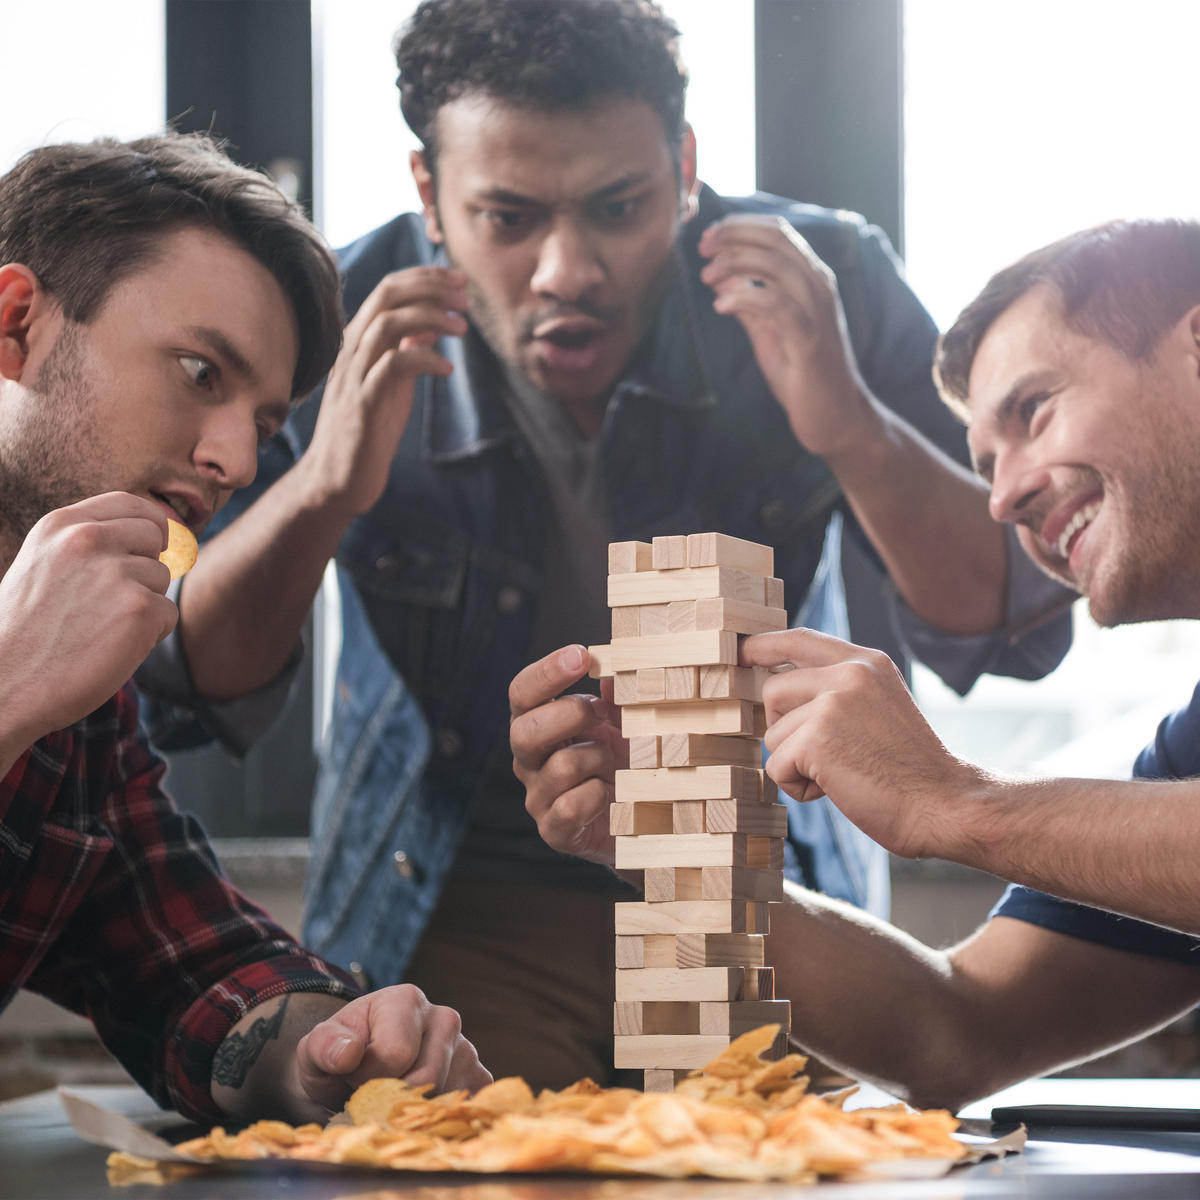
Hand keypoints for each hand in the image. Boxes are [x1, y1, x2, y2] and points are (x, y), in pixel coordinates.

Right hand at [0, 492, 174, 759]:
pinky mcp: (140, 608)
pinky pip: (168, 614)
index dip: (150, 522)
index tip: (154, 541)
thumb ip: (86, 547)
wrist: (2, 685)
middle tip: (114, 602)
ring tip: (100, 629)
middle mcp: (88, 540)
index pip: (129, 503)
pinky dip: (151, 634)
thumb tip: (152, 535)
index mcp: (60, 525)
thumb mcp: (42, 567)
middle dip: (146, 565)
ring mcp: (116, 572)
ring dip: (144, 604)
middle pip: (154, 536)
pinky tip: (112, 647)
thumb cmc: (24, 633)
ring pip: (162, 578)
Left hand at [294, 985, 490, 1111]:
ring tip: (393, 1097)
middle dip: (392, 1098)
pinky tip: (417, 1110)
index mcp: (406, 1000)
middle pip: (426, 1079)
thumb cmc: (337, 1057)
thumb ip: (325, 1047)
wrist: (355, 1071)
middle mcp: (444, 1018)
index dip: (367, 1078)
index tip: (354, 1075)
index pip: (395, 1054)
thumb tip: (349, 1053)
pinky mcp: (478, 1077)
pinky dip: (440, 1119)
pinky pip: (467, 1108)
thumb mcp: (316, 1050)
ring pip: (446, 1099)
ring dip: (414, 1112)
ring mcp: (466, 1048)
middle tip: (373, 1090)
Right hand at [298, 266, 467, 516]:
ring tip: (463, 328)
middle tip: (466, 298)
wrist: (338, 479)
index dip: (426, 277)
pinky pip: (393, 366)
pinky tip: (447, 370)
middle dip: (431, 288)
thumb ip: (406, 351)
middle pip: (388, 295)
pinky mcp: (364, 403)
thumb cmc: (368, 430)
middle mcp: (352, 350)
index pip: (389, 288)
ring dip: (432, 318)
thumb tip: (431, 326)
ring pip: (389, 323)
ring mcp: (355, 375)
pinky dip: (424, 360)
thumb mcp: (392, 383)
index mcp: (359, 340)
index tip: (459, 279)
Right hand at [509, 645, 626, 863]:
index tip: (581, 656)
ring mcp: (539, 796)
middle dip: (570, 715)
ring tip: (613, 761)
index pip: (522, 693)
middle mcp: (530, 759)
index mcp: (538, 724)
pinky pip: (568, 808)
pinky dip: (595, 796)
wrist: (639, 818)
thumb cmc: (624, 760)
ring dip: (596, 757)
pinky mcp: (555, 830)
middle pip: (523, 731)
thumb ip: (618, 696)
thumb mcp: (625, 721)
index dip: (547, 673)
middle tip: (602, 713)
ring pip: (558, 767)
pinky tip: (608, 792)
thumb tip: (614, 673)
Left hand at [698, 215, 880, 460]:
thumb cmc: (802, 374)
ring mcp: (817, 312)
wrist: (835, 417)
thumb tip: (722, 280)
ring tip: (707, 277)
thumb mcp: (768, 332)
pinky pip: (776, 304)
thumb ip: (749, 305)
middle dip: (734, 236)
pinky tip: (721, 305)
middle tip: (703, 247)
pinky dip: (745, 296)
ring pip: (775, 265)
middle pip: (776, 240)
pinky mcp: (809, 339)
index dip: (741, 227)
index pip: (779, 232)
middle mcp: (818, 287)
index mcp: (811, 280)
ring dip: (735, 263)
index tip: (709, 237)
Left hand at [740, 628, 977, 859]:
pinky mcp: (817, 738)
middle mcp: (849, 673)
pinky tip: (836, 790)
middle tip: (826, 755)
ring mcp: (832, 702)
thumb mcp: (878, 706)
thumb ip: (837, 690)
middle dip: (784, 729)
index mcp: (865, 662)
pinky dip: (799, 788)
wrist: (943, 804)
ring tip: (841, 774)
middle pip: (772, 691)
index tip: (743, 652)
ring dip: (796, 764)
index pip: (799, 640)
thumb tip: (777, 689)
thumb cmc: (909, 769)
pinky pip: (777, 767)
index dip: (764, 646)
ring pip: (772, 734)